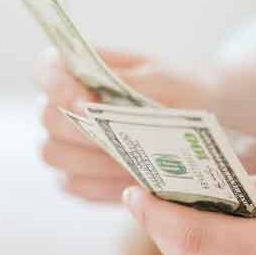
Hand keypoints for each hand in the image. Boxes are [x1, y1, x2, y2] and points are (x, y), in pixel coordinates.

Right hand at [35, 47, 215, 202]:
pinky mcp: (79, 177)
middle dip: (79, 130)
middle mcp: (65, 105)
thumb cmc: (184, 90)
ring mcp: (68, 143)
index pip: (47, 69)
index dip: (57, 87)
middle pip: (47, 118)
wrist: (208, 120)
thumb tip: (88, 104)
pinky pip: (74, 185)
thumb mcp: (166, 81)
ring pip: (54, 155)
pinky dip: (100, 186)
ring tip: (131, 163)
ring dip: (91, 161)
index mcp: (82, 68)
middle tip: (116, 140)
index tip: (86, 102)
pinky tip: (131, 182)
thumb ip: (128, 85)